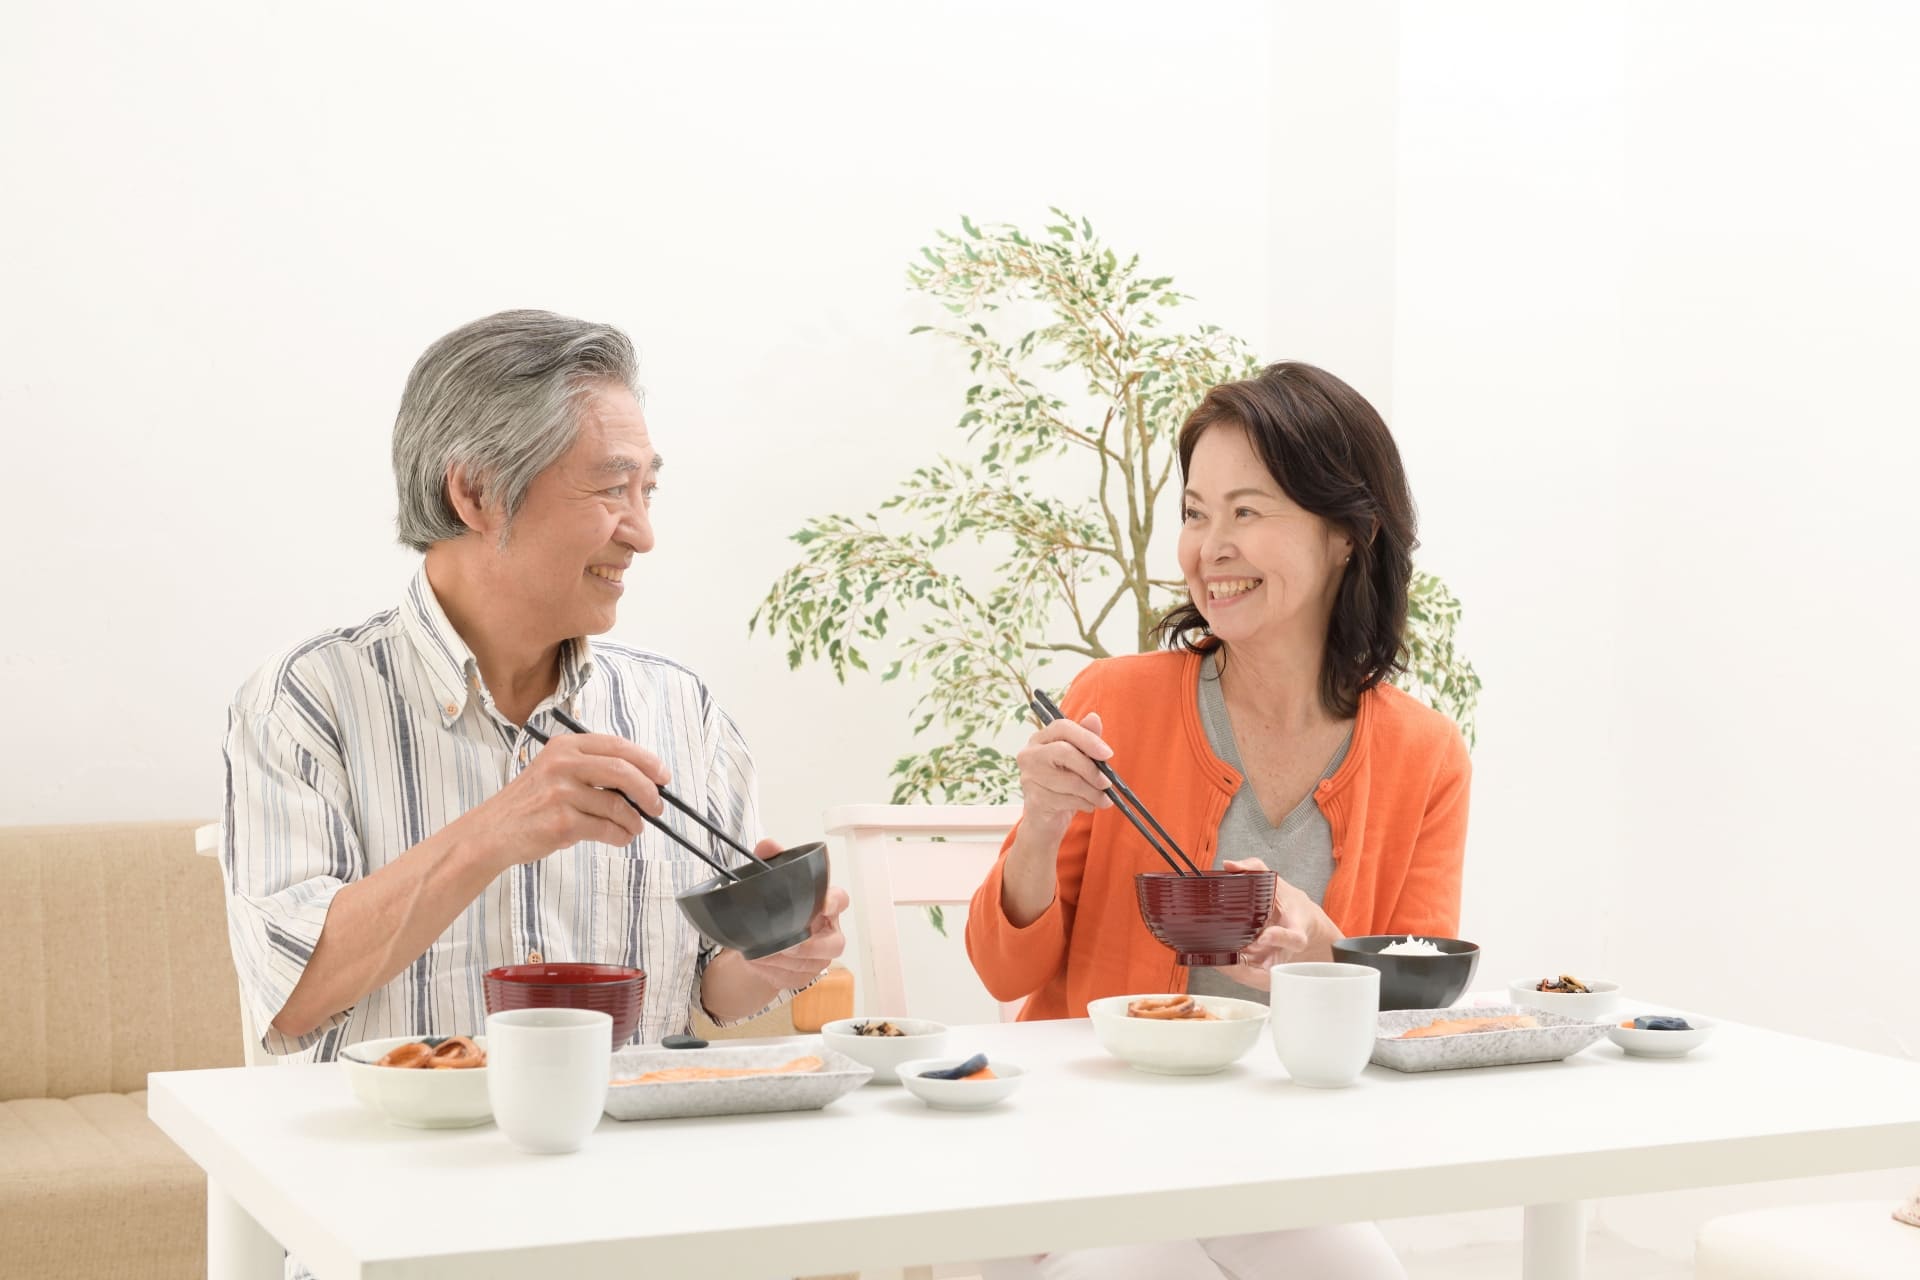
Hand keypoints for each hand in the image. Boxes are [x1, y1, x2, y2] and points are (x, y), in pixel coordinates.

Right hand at [468, 732, 671, 867]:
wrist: (492, 832)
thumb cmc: (529, 804)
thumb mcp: (555, 772)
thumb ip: (593, 770)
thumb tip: (642, 783)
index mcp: (565, 747)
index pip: (617, 746)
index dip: (647, 761)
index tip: (663, 776)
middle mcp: (563, 764)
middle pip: (623, 772)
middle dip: (648, 791)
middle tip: (657, 806)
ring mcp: (561, 793)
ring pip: (617, 805)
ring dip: (634, 820)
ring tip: (635, 828)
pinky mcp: (562, 822)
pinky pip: (606, 829)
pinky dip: (620, 836)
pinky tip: (620, 837)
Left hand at [736, 839, 849, 989]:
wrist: (760, 940)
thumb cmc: (775, 908)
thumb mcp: (770, 880)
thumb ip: (771, 859)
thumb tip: (769, 845)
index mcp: (825, 905)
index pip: (840, 900)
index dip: (834, 902)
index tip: (823, 904)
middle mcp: (827, 932)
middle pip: (836, 944)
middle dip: (811, 946)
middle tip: (788, 945)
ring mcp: (818, 958)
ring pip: (811, 964)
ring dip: (786, 960)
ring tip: (762, 952)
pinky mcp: (804, 976)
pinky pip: (794, 978)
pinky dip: (774, 971)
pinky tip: (759, 962)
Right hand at [1015, 710, 1113, 834]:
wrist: (1045, 819)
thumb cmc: (1063, 785)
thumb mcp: (1078, 760)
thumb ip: (1086, 739)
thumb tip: (1094, 718)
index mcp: (1040, 739)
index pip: (1062, 727)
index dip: (1087, 738)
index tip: (1108, 754)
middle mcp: (1029, 754)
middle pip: (1064, 752)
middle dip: (1092, 768)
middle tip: (1108, 782)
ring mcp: (1029, 777)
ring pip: (1070, 781)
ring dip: (1094, 792)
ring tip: (1103, 799)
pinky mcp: (1034, 800)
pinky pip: (1068, 800)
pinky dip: (1085, 804)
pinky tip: (1088, 805)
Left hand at [1213, 858, 1342, 990]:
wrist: (1305, 926)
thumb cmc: (1290, 906)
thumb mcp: (1278, 883)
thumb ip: (1255, 868)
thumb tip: (1229, 864)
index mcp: (1297, 932)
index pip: (1295, 939)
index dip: (1280, 938)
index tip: (1265, 936)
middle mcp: (1289, 953)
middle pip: (1272, 967)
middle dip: (1245, 963)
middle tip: (1223, 953)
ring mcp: (1278, 966)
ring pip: (1257, 977)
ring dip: (1234, 968)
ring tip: (1213, 955)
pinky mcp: (1269, 974)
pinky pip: (1249, 977)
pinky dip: (1232, 970)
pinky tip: (1216, 959)